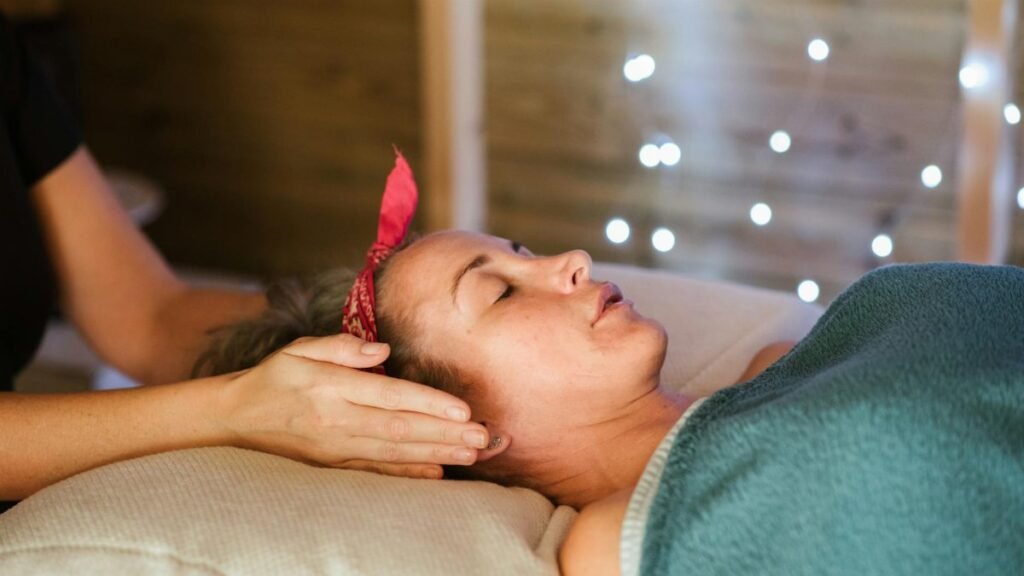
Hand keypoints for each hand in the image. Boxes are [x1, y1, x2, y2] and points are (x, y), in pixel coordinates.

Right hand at [217, 334, 489, 478]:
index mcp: (330, 388)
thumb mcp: (299, 350)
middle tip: (482, 437)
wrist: (236, 420)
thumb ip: (341, 347)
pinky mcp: (333, 466)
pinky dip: (406, 474)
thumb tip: (381, 350)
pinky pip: (376, 472)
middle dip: (444, 433)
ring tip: (471, 454)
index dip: (428, 403)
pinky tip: (436, 474)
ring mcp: (335, 449)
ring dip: (435, 453)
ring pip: (394, 452)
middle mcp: (336, 421)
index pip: (389, 396)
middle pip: (399, 428)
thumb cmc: (275, 378)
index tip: (462, 409)